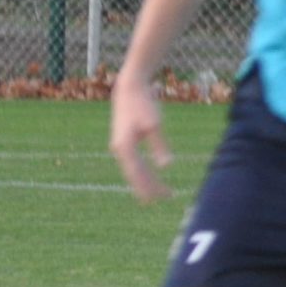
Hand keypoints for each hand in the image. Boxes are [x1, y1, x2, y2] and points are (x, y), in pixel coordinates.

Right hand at [109, 75, 172, 202]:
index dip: (150, 186)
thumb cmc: (143, 104)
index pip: (138, 173)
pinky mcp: (124, 141)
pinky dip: (142, 171)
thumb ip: (159, 146)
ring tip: (159, 192)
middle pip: (134, 174)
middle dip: (149, 187)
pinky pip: (133, 162)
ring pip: (133, 169)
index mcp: (125, 147)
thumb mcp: (155, 125)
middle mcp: (119, 149)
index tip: (164, 196)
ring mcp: (120, 145)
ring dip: (145, 180)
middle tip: (166, 197)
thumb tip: (166, 166)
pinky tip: (149, 176)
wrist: (129, 88)